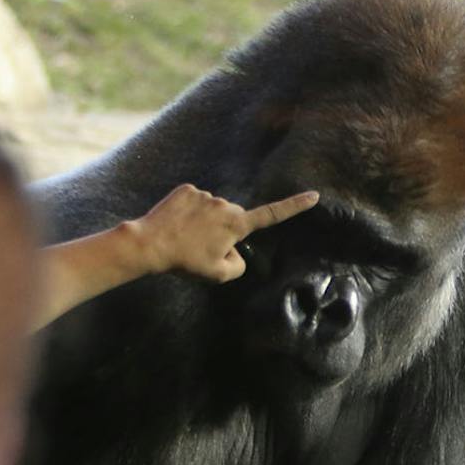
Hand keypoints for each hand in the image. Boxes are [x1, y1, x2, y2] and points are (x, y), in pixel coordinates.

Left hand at [132, 184, 318, 282]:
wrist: (151, 244)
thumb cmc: (186, 262)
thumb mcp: (218, 275)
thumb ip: (237, 265)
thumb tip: (235, 252)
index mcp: (237, 225)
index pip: (272, 215)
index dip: (294, 206)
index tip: (313, 195)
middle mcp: (225, 205)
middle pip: (232, 219)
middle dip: (223, 231)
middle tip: (202, 249)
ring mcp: (205, 195)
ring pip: (212, 211)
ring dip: (203, 222)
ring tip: (185, 238)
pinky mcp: (187, 190)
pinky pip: (194, 202)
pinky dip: (188, 212)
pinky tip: (176, 224)